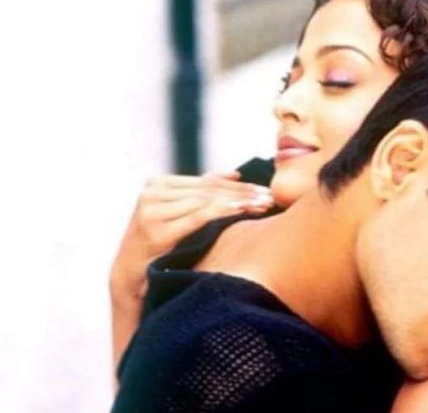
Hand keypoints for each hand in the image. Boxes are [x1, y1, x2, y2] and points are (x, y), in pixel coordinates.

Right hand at [109, 171, 273, 299]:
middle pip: (209, 190)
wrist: (130, 280)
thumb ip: (201, 194)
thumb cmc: (160, 248)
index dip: (238, 185)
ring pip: (206, 200)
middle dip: (243, 193)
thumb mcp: (178, 216)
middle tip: (270, 197)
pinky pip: (197, 216)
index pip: (207, 182)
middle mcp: (152, 192)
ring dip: (239, 201)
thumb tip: (235, 174)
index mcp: (157, 184)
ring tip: (263, 204)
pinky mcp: (156, 229)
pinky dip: (222, 211)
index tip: (265, 190)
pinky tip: (242, 210)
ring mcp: (151, 210)